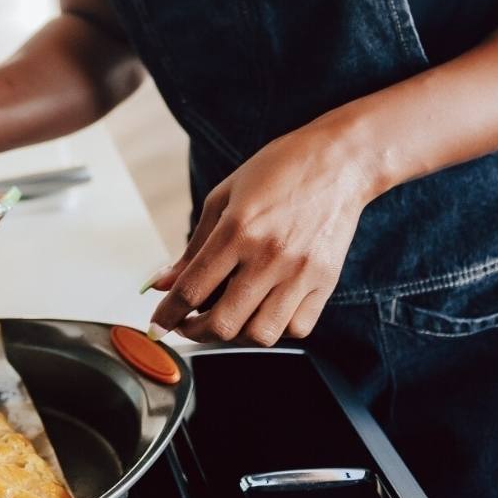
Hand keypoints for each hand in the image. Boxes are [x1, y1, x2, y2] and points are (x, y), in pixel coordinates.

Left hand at [148, 122, 373, 345]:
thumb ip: (193, 246)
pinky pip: (296, 328)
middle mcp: (269, 255)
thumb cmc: (279, 170)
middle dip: (195, 333)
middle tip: (188, 325)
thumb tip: (163, 282)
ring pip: (260, 335)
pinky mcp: (325, 282)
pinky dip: (275, 329)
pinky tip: (264, 311)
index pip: (192, 289)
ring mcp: (300, 272)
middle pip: (223, 323)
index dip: (167, 314)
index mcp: (238, 229)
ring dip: (235, 336)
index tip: (158, 325)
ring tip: (226, 319)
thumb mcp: (224, 196)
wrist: (338, 161)